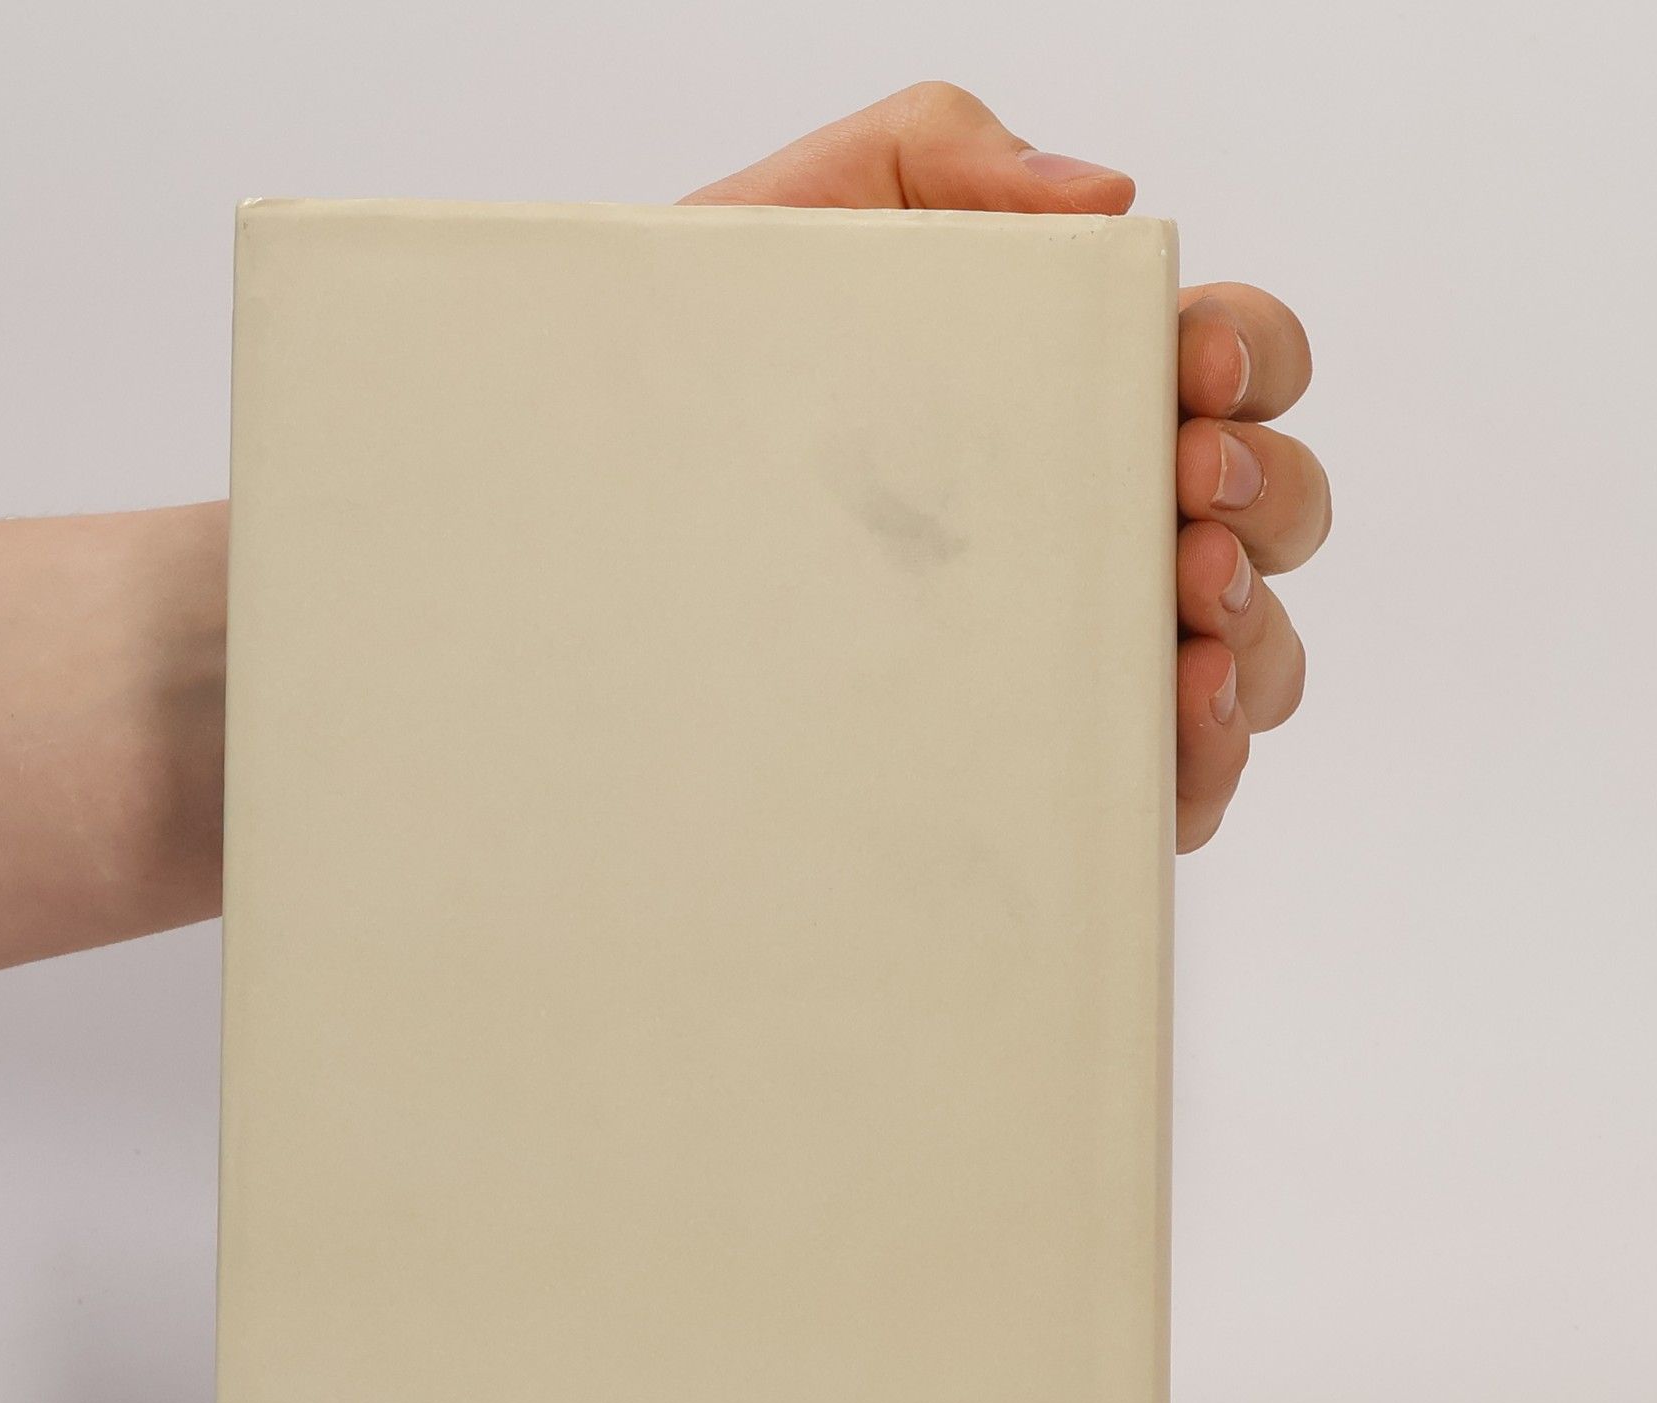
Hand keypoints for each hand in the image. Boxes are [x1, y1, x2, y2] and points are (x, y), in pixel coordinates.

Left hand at [683, 83, 1327, 851]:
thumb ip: (943, 156)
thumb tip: (1106, 198)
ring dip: (1252, 631)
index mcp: (1075, 390)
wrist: (596, 519)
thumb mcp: (804, 223)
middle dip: (1263, 495)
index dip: (1247, 361)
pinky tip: (1176, 732)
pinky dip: (1209, 760)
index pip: (1233, 363)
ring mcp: (1076, 640)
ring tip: (1184, 619)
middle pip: (1275, 506)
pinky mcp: (1042, 751)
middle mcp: (1097, 516)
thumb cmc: (706, 378)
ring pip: (1252, 646)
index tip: (1187, 374)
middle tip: (1184, 493)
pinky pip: (1176, 777)